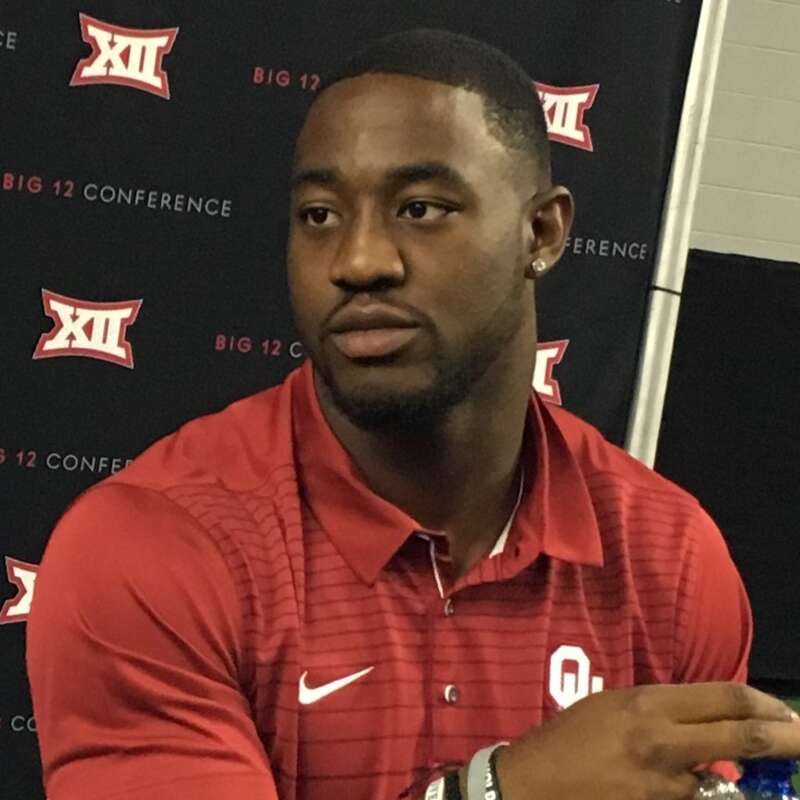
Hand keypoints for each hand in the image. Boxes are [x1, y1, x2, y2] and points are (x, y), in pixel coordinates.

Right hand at [495, 683, 799, 799]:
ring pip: (718, 782)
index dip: (766, 705)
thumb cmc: (568, 738)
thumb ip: (663, 714)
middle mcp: (663, 743)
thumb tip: (710, 724)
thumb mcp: (613, 707)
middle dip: (785, 739)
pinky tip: (663, 786)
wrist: (531, 786)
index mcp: (648, 705)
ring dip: (723, 779)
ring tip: (690, 768)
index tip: (785, 713)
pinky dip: (691, 795)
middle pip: (743, 737)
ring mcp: (663, 787)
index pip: (727, 699)